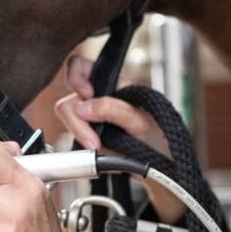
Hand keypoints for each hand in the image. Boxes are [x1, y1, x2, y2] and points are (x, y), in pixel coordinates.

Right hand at [54, 55, 184, 222]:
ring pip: (70, 125)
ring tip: (102, 149)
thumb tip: (83, 107)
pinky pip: (76, 145)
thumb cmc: (158, 135)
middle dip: (77, 122)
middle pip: (68, 102)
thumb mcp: (140, 119)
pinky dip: (87, 153)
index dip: (76, 78)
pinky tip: (103, 154)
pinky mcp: (89, 142)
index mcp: (110, 86)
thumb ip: (112, 109)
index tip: (86, 94)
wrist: (162, 164)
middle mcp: (96, 102)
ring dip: (82, 138)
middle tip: (93, 139)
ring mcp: (91, 122)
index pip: (80, 67)